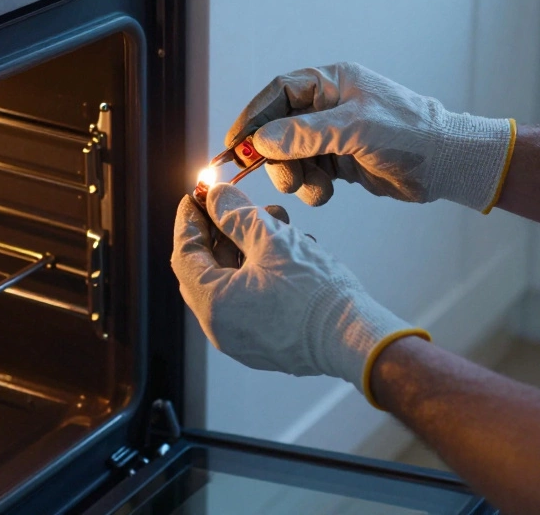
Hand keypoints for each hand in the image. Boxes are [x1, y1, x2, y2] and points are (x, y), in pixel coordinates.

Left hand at [171, 184, 427, 399]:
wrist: (355, 338)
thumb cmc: (314, 294)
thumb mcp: (271, 241)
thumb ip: (236, 215)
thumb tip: (215, 197)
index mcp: (213, 304)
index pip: (184, 253)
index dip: (189, 220)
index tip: (197, 196)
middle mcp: (220, 328)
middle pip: (206, 269)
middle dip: (222, 232)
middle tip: (237, 206)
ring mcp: (242, 340)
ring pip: (232, 283)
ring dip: (247, 249)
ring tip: (277, 222)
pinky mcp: (264, 343)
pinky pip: (249, 300)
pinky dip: (260, 272)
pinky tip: (287, 250)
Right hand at [226, 62, 513, 210]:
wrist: (448, 163)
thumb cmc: (409, 134)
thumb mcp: (354, 129)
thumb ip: (305, 134)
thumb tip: (262, 140)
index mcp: (332, 81)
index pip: (278, 93)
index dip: (252, 117)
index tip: (235, 145)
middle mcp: (329, 105)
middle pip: (278, 128)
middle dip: (275, 156)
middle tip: (284, 178)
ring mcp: (334, 134)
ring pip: (292, 155)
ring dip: (295, 175)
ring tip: (314, 188)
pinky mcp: (342, 161)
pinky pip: (310, 173)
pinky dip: (312, 187)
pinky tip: (328, 192)